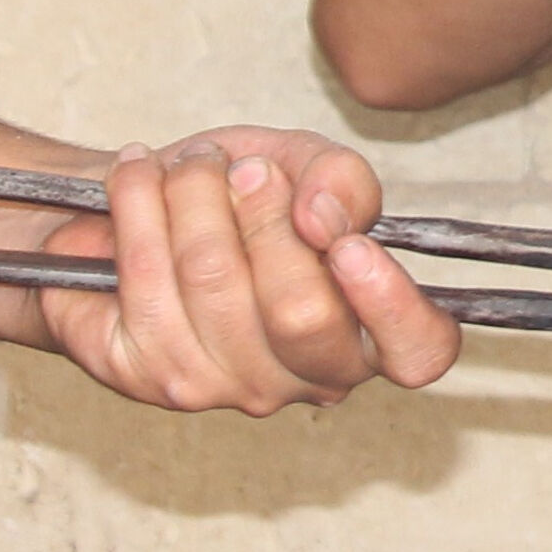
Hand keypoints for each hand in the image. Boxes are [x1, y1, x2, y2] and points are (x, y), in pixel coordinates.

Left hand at [33, 130, 462, 412]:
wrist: (136, 203)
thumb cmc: (236, 194)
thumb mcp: (305, 165)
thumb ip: (341, 178)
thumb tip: (324, 216)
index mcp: (362, 334)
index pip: (416, 352)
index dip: (389, 302)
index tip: (346, 244)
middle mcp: (296, 380)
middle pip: (299, 309)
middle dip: (263, 211)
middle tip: (242, 169)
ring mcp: (216, 388)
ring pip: (210, 277)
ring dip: (192, 191)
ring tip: (186, 164)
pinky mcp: (138, 375)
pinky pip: (143, 275)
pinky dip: (137, 201)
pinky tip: (138, 179)